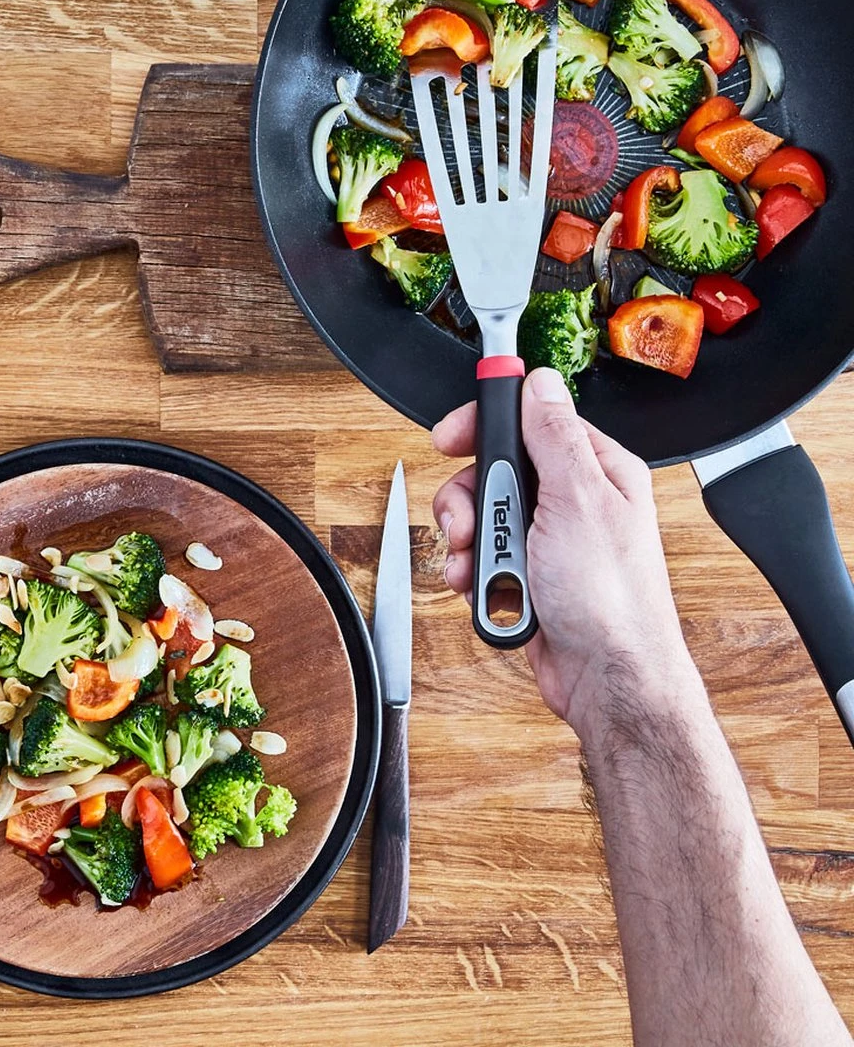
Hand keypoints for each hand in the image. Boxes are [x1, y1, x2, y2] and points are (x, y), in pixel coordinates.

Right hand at [432, 367, 692, 735]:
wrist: (607, 680)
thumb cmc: (612, 600)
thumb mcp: (578, 501)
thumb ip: (554, 437)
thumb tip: (540, 383)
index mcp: (595, 470)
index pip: (530, 422)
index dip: (485, 426)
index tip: (450, 437)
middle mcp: (571, 501)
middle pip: (493, 470)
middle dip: (470, 499)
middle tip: (470, 523)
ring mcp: (547, 541)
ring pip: (481, 517)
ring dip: (469, 543)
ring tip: (481, 567)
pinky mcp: (527, 576)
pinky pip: (481, 559)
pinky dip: (473, 574)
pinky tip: (483, 590)